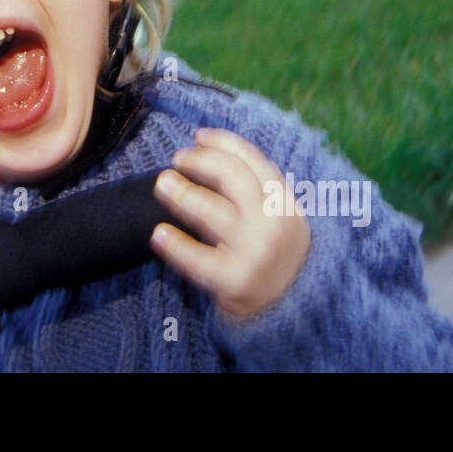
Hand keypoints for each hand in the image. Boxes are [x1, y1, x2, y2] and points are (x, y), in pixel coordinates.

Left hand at [151, 127, 310, 321]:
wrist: (293, 314)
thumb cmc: (276, 258)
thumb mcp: (280, 220)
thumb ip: (258, 192)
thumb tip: (211, 152)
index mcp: (285, 204)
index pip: (254, 162)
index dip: (224, 143)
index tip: (198, 136)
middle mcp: (274, 224)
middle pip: (232, 178)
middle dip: (201, 162)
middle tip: (177, 160)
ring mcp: (256, 253)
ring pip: (212, 212)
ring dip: (182, 193)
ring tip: (162, 184)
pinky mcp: (237, 282)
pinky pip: (200, 259)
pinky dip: (177, 246)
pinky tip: (158, 235)